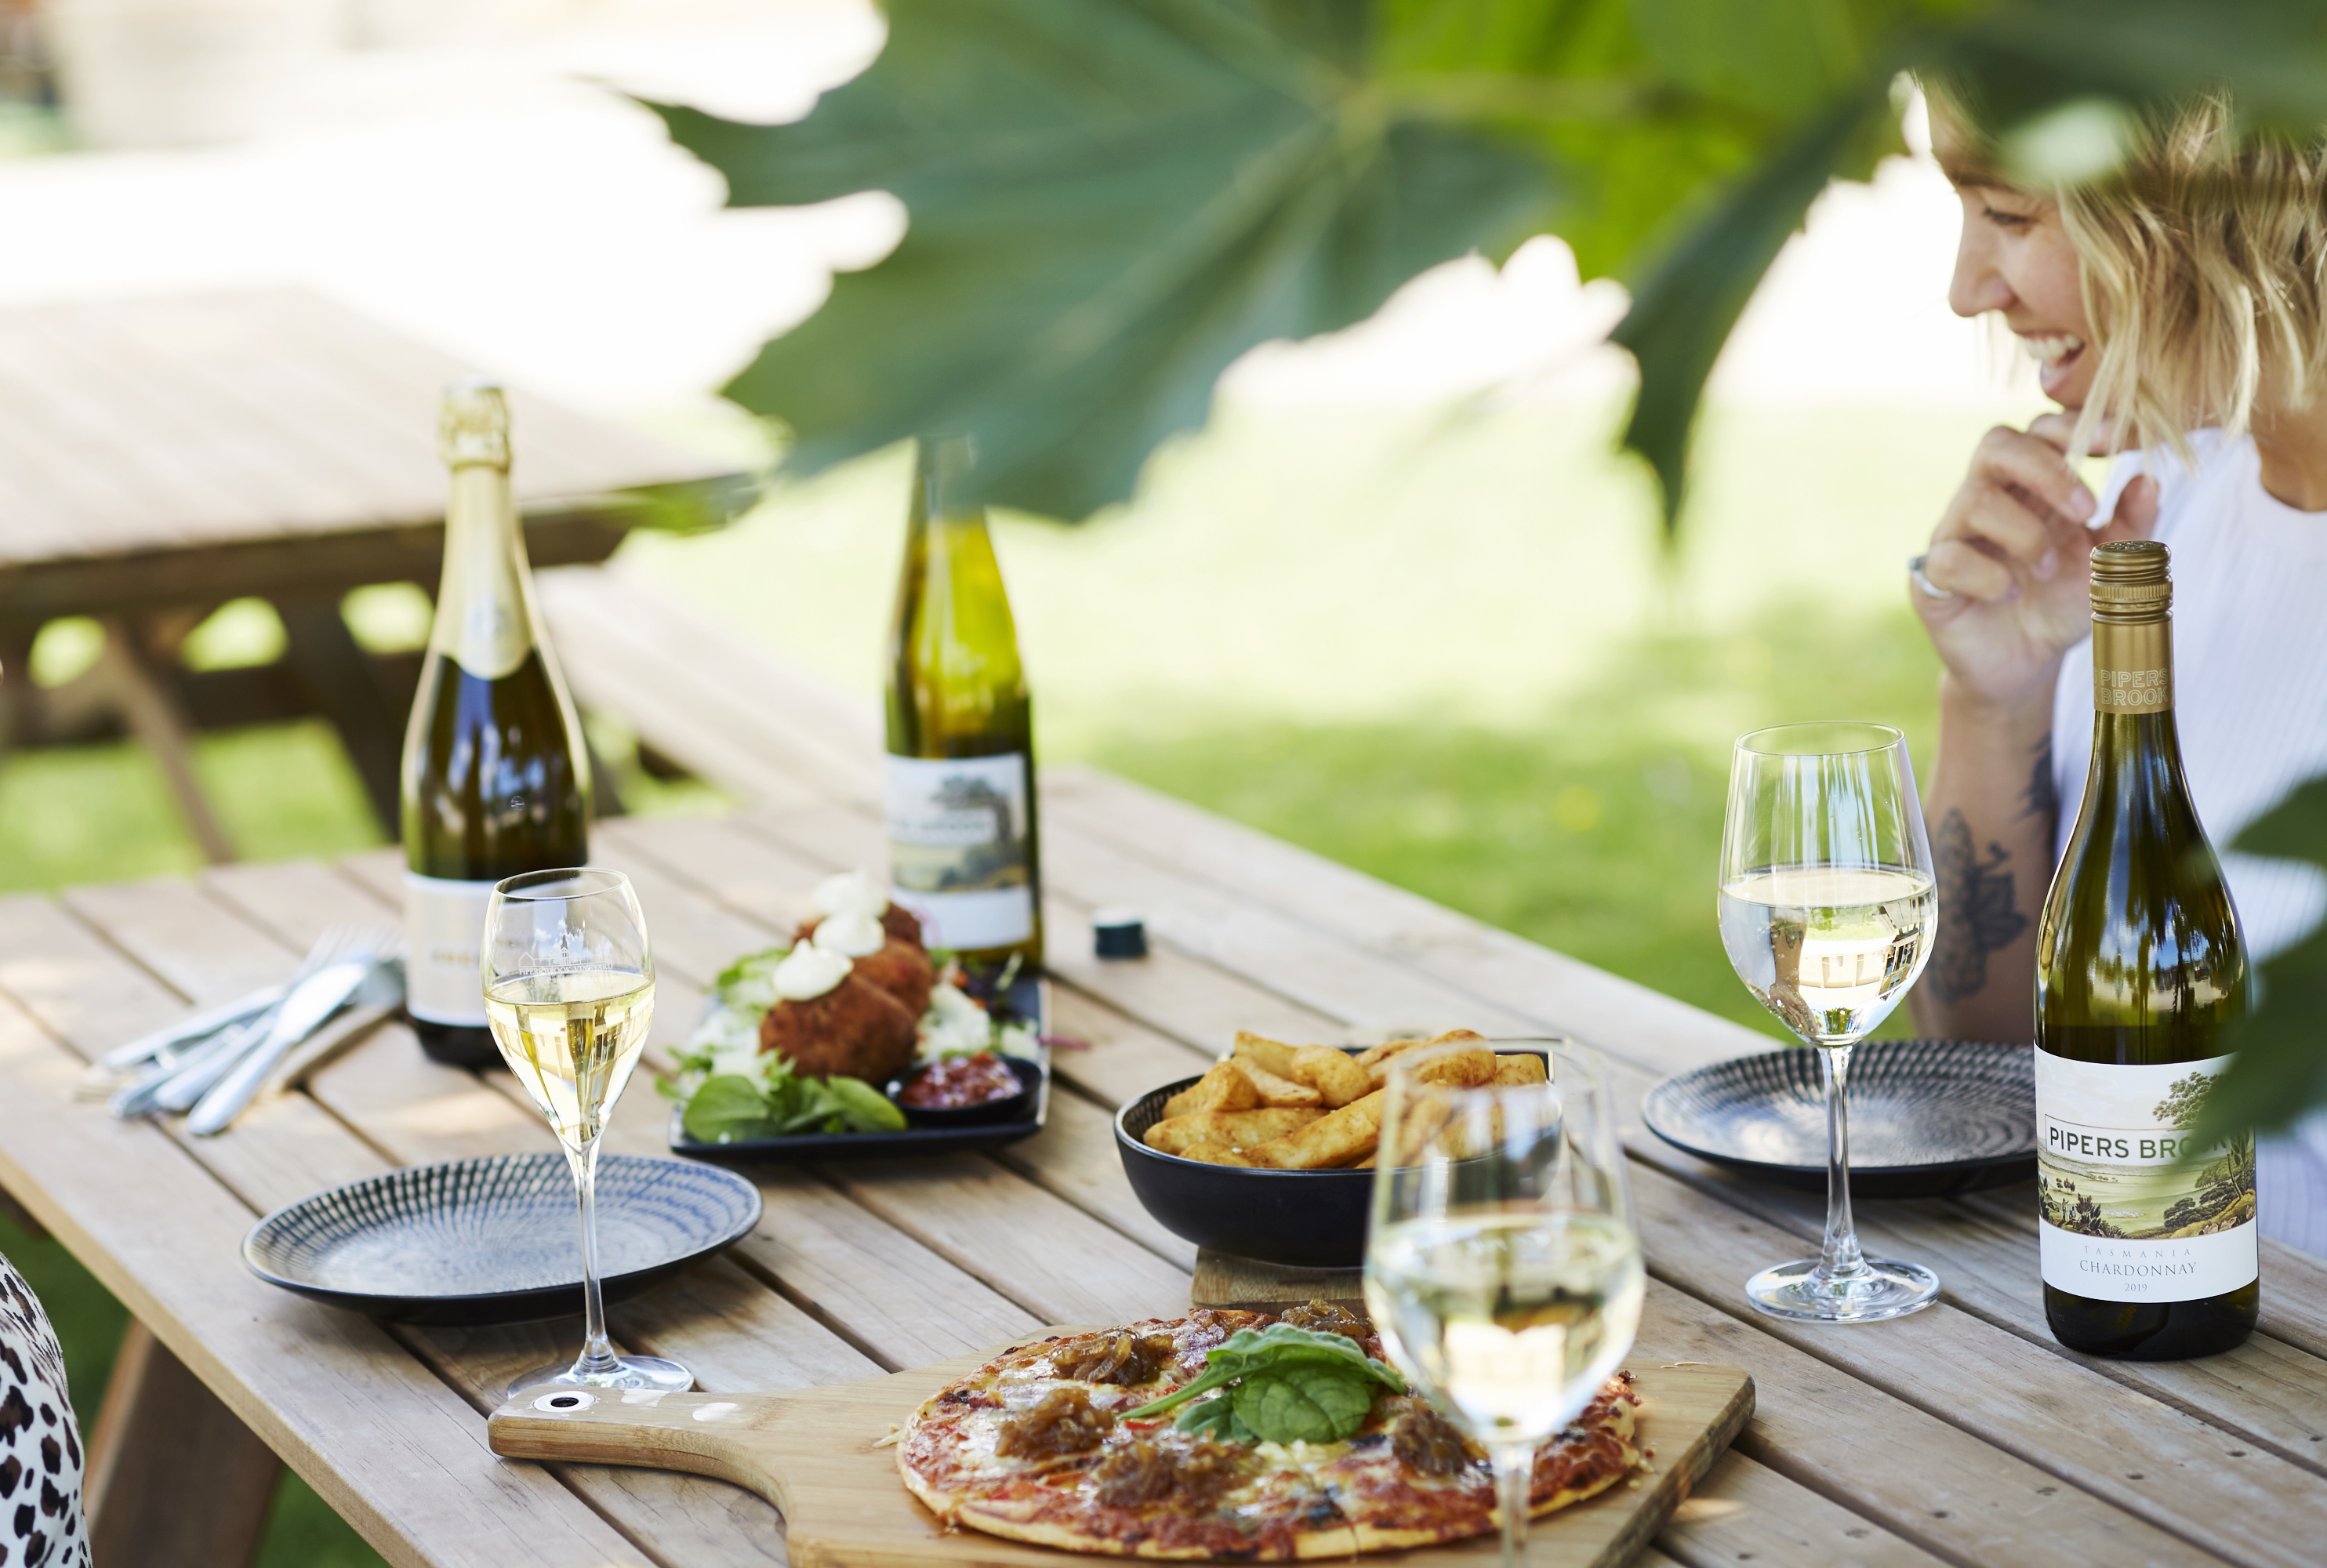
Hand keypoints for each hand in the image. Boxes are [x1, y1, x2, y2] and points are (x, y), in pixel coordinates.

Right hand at [1914, 414, 2158, 711]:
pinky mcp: (1931, 578)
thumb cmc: (2063, 602)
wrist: (2025, 664)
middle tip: (2086, 510)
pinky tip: (2009, 594)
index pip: (2040, 431)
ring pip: (1975, 501)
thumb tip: (2149, 478)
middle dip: (2046, 470)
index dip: (2075, 426)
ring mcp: (1955, 535)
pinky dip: (1987, 576)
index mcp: (2031, 486)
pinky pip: (1947, 559)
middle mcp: (1988, 499)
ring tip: (2048, 569)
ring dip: (2024, 533)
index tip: (2119, 441)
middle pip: (1997, 445)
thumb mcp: (2112, 565)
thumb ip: (2132, 524)